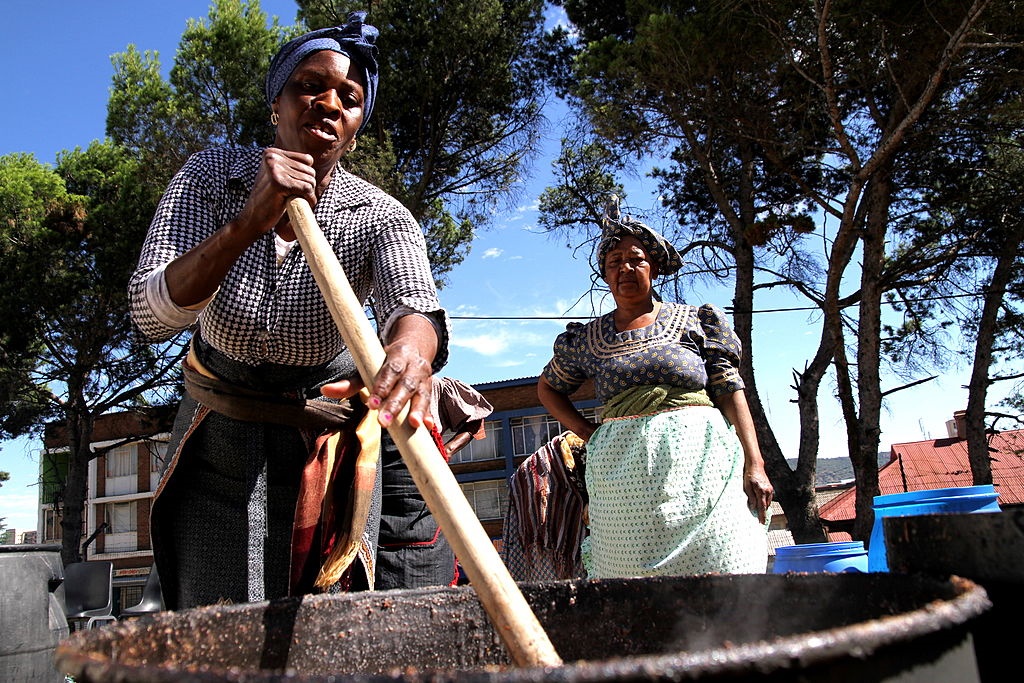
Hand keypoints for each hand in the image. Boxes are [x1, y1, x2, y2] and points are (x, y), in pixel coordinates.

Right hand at [234, 147, 318, 238]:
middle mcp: (272, 157)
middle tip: (295, 197)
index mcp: (271, 153)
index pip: (308, 160)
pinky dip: (309, 200)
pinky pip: (307, 189)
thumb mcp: (277, 175)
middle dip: (308, 186)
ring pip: (310, 180)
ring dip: (308, 194)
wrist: (253, 218)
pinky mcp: (279, 183)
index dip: (306, 176)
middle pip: (310, 171)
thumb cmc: (270, 199)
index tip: (295, 187)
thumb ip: (290, 165)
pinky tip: (299, 205)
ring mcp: (275, 169)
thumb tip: (311, 159)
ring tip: (295, 201)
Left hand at [320, 341, 435, 430]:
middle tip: (384, 421)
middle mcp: (414, 366)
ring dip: (419, 410)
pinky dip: (430, 415)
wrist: (413, 348)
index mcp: (399, 356)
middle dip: (396, 404)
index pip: (390, 371)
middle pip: (407, 384)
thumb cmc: (386, 362)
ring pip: (423, 394)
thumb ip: (350, 382)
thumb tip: (325, 390)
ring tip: (414, 425)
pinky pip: (430, 403)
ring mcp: (425, 378)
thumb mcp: (368, 367)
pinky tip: (430, 427)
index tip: (372, 404)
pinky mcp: (429, 390)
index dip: (382, 386)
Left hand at [743, 461, 773, 524]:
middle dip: (762, 513)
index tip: (761, 523)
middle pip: (766, 506)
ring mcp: (770, 490)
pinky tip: (760, 503)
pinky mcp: (770, 488)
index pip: (762, 507)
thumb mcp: (746, 486)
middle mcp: (767, 491)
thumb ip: (750, 497)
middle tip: (758, 519)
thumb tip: (752, 507)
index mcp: (761, 491)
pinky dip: (765, 502)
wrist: (755, 465)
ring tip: (758, 512)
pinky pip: (768, 498)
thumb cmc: (749, 475)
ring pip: (768, 503)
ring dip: (763, 507)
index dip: (762, 516)